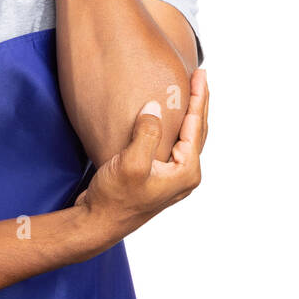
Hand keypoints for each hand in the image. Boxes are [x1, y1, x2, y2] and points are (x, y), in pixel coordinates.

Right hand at [74, 68, 208, 237]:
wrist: (98, 223)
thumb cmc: (114, 199)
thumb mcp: (131, 164)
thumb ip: (147, 134)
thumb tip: (155, 107)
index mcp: (186, 171)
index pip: (196, 126)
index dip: (199, 98)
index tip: (200, 74)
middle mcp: (184, 175)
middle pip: (197, 130)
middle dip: (199, 102)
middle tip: (200, 75)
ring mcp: (171, 177)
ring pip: (186, 137)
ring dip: (188, 113)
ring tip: (190, 91)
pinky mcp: (158, 176)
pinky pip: (172, 144)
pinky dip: (174, 126)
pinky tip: (168, 117)